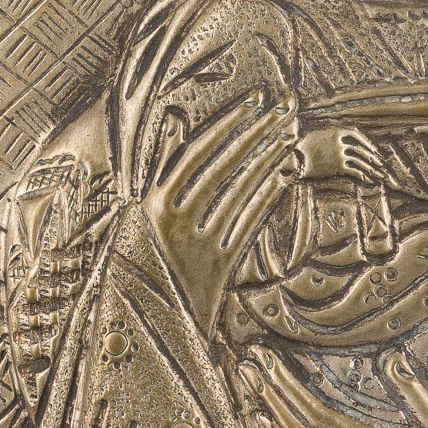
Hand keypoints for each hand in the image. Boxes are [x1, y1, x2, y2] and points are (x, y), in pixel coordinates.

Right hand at [142, 89, 296, 333]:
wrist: (139, 326)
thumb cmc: (138, 255)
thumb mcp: (139, 208)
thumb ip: (160, 165)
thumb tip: (174, 119)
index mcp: (151, 204)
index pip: (197, 153)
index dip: (228, 125)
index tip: (254, 101)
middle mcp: (175, 222)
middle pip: (225, 166)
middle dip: (258, 133)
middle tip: (286, 108)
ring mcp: (199, 246)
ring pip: (241, 192)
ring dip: (268, 160)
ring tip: (289, 136)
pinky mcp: (219, 269)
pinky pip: (248, 225)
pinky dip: (266, 198)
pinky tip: (283, 177)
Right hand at [297, 125, 389, 184]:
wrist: (295, 157)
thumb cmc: (306, 145)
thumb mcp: (320, 134)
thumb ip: (334, 134)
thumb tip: (346, 137)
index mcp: (337, 132)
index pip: (358, 135)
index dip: (369, 142)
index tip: (376, 150)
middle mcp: (340, 143)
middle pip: (362, 149)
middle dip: (374, 158)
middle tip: (382, 164)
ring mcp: (339, 155)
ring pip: (360, 161)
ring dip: (371, 168)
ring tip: (379, 174)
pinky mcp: (336, 167)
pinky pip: (353, 170)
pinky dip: (362, 174)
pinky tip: (367, 179)